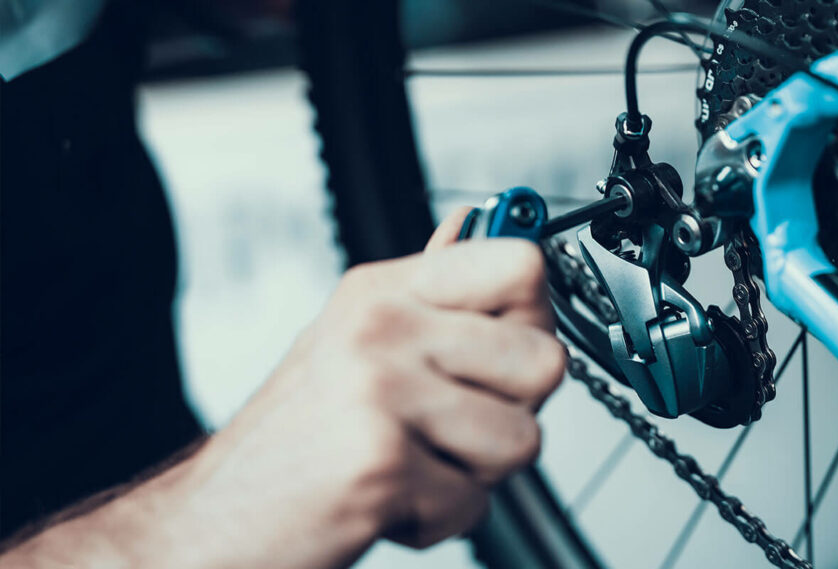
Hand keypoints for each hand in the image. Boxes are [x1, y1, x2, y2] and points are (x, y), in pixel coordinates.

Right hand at [177, 209, 564, 567]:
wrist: (211, 522)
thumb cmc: (294, 441)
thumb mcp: (353, 342)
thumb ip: (428, 289)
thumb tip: (472, 222)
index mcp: (383, 291)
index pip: (522, 265)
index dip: (533, 320)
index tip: (501, 352)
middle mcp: (381, 327)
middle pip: (545, 360)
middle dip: (511, 414)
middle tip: (445, 428)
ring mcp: (380, 389)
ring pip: (522, 440)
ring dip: (474, 473)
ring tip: (410, 464)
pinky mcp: (381, 461)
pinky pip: (477, 502)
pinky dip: (439, 518)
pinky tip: (387, 500)